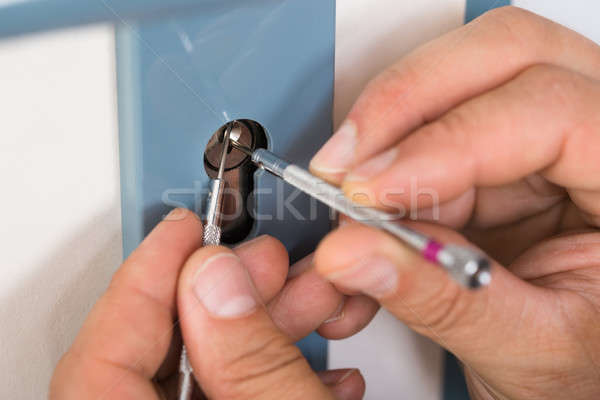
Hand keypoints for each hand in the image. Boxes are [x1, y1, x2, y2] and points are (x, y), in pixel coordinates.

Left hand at [49, 209, 367, 399]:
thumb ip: (252, 358)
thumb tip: (216, 278)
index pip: (105, 349)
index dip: (147, 274)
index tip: (181, 228)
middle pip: (161, 351)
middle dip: (227, 292)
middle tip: (266, 261)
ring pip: (206, 371)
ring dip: (267, 330)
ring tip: (317, 302)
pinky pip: (231, 399)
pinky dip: (273, 374)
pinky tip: (322, 367)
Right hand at [309, 6, 599, 399]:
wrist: (585, 377)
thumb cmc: (592, 370)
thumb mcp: (532, 350)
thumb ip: (445, 300)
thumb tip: (356, 254)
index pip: (548, 109)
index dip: (446, 142)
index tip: (370, 191)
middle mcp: (598, 134)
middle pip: (503, 53)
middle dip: (405, 102)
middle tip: (344, 164)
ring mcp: (543, 137)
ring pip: (455, 79)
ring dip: (386, 135)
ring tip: (349, 198)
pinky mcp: (495, 153)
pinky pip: (427, 128)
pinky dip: (385, 166)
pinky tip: (369, 210)